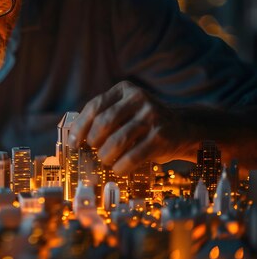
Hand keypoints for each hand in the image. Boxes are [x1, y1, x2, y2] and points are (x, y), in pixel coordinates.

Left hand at [68, 81, 192, 174]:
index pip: (94, 106)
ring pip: (117, 141)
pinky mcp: (161, 136)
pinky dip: (121, 166)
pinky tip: (119, 168)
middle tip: (94, 151)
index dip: (80, 127)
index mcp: (125, 90)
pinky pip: (132, 156)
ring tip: (106, 160)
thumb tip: (74, 138)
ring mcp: (152, 116)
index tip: (73, 143)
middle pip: (104, 123)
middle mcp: (139, 99)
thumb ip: (104, 117)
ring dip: (106, 156)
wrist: (184, 127)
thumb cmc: (144, 122)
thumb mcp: (126, 110)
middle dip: (93, 142)